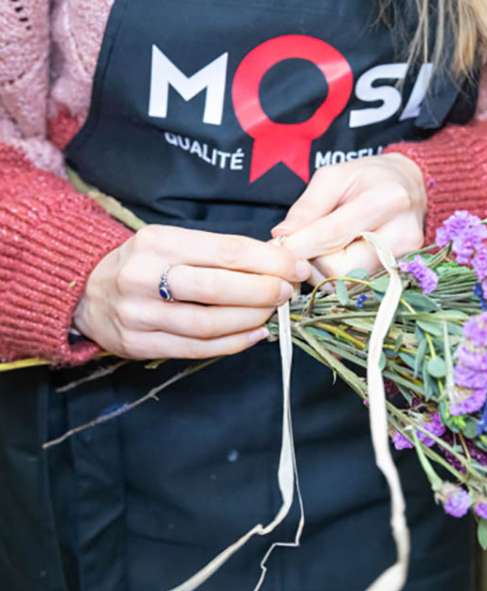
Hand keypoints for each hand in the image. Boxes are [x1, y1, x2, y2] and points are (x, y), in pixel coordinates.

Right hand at [74, 225, 309, 358]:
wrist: (86, 292)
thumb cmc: (145, 263)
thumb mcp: (174, 242)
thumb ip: (218, 252)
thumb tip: (276, 261)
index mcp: (158, 242)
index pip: (226, 251)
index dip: (268, 261)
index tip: (296, 267)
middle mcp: (144, 277)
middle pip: (218, 288)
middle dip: (263, 291)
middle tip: (287, 292)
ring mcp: (139, 314)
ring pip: (209, 323)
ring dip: (251, 319)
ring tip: (273, 313)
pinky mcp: (139, 344)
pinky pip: (197, 348)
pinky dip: (233, 343)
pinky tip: (255, 334)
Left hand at [272, 154, 426, 279]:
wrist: (408, 187)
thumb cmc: (368, 179)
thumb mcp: (333, 178)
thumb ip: (307, 207)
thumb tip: (282, 237)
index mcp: (387, 200)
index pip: (334, 234)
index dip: (301, 245)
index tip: (277, 248)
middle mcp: (401, 235)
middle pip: (342, 268)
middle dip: (314, 260)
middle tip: (303, 244)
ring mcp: (403, 259)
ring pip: (348, 282)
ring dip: (324, 269)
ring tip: (323, 246)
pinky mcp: (400, 273)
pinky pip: (357, 284)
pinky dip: (338, 274)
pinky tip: (338, 254)